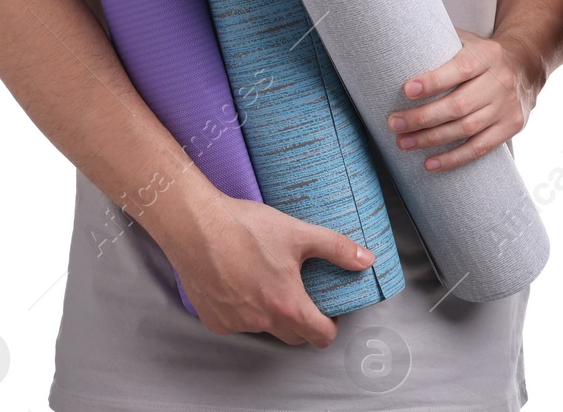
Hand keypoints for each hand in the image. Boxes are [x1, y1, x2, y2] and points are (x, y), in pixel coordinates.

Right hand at [162, 192, 373, 345]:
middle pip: (293, 336)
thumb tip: (366, 260)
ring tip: (270, 280)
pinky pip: (237, 322)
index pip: (319, 337)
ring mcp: (234, 324)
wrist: (195, 225)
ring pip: (264, 328)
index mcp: (286, 305)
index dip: (330, 326)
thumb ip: (336, 248)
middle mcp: (260, 322)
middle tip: (304, 293)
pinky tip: (242, 282)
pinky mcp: (213, 319)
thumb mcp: (298, 233)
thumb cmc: (245, 227)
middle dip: (304, 321)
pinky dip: (244, 309)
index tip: (329, 311)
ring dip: (272, 313)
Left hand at [385, 28, 538, 171]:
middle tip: (395, 123)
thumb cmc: (483, 55)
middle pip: (459, 105)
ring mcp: (507, 106)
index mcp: (487, 55)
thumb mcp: (468, 40)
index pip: (459, 69)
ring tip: (405, 142)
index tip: (407, 90)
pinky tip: (431, 163)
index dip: (433, 81)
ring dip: (431, 139)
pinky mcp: (511, 126)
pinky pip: (479, 147)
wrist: (526, 65)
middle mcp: (500, 81)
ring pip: (466, 129)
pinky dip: (453, 159)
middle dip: (423, 118)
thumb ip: (441, 41)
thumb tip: (401, 44)